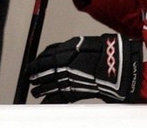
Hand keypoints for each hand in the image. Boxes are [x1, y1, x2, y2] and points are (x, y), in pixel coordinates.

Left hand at [28, 33, 142, 103]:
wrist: (116, 65)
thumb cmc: (102, 51)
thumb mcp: (81, 43)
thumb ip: (65, 49)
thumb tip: (53, 52)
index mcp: (63, 52)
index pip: (43, 59)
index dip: (36, 64)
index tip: (31, 67)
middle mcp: (63, 66)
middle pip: (43, 72)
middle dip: (36, 76)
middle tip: (30, 79)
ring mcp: (68, 80)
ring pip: (49, 85)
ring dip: (40, 89)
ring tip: (35, 91)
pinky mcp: (76, 91)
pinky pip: (59, 97)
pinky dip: (50, 100)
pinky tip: (45, 102)